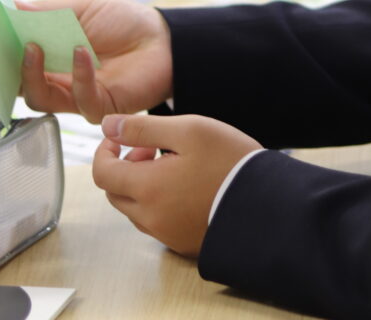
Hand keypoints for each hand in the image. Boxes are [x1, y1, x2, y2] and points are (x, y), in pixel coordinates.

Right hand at [18, 0, 172, 122]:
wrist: (163, 38)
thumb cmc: (122, 22)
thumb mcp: (80, 9)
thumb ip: (46, 13)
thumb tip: (10, 6)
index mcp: (50, 56)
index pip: (13, 64)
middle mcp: (58, 80)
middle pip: (19, 85)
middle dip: (1, 73)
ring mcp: (77, 96)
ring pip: (40, 99)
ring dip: (31, 74)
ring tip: (33, 46)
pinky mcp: (100, 107)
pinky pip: (80, 99)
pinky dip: (78, 74)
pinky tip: (81, 51)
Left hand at [93, 112, 261, 256]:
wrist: (268, 202)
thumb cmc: (230, 161)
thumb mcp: (188, 130)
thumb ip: (143, 128)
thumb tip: (107, 126)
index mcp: (147, 189)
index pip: (102, 173)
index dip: (105, 150)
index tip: (121, 135)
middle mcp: (151, 218)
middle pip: (115, 192)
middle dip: (124, 165)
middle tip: (151, 147)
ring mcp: (167, 234)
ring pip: (134, 208)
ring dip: (140, 184)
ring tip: (171, 162)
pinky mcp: (183, 243)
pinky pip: (155, 222)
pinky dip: (157, 201)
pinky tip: (184, 184)